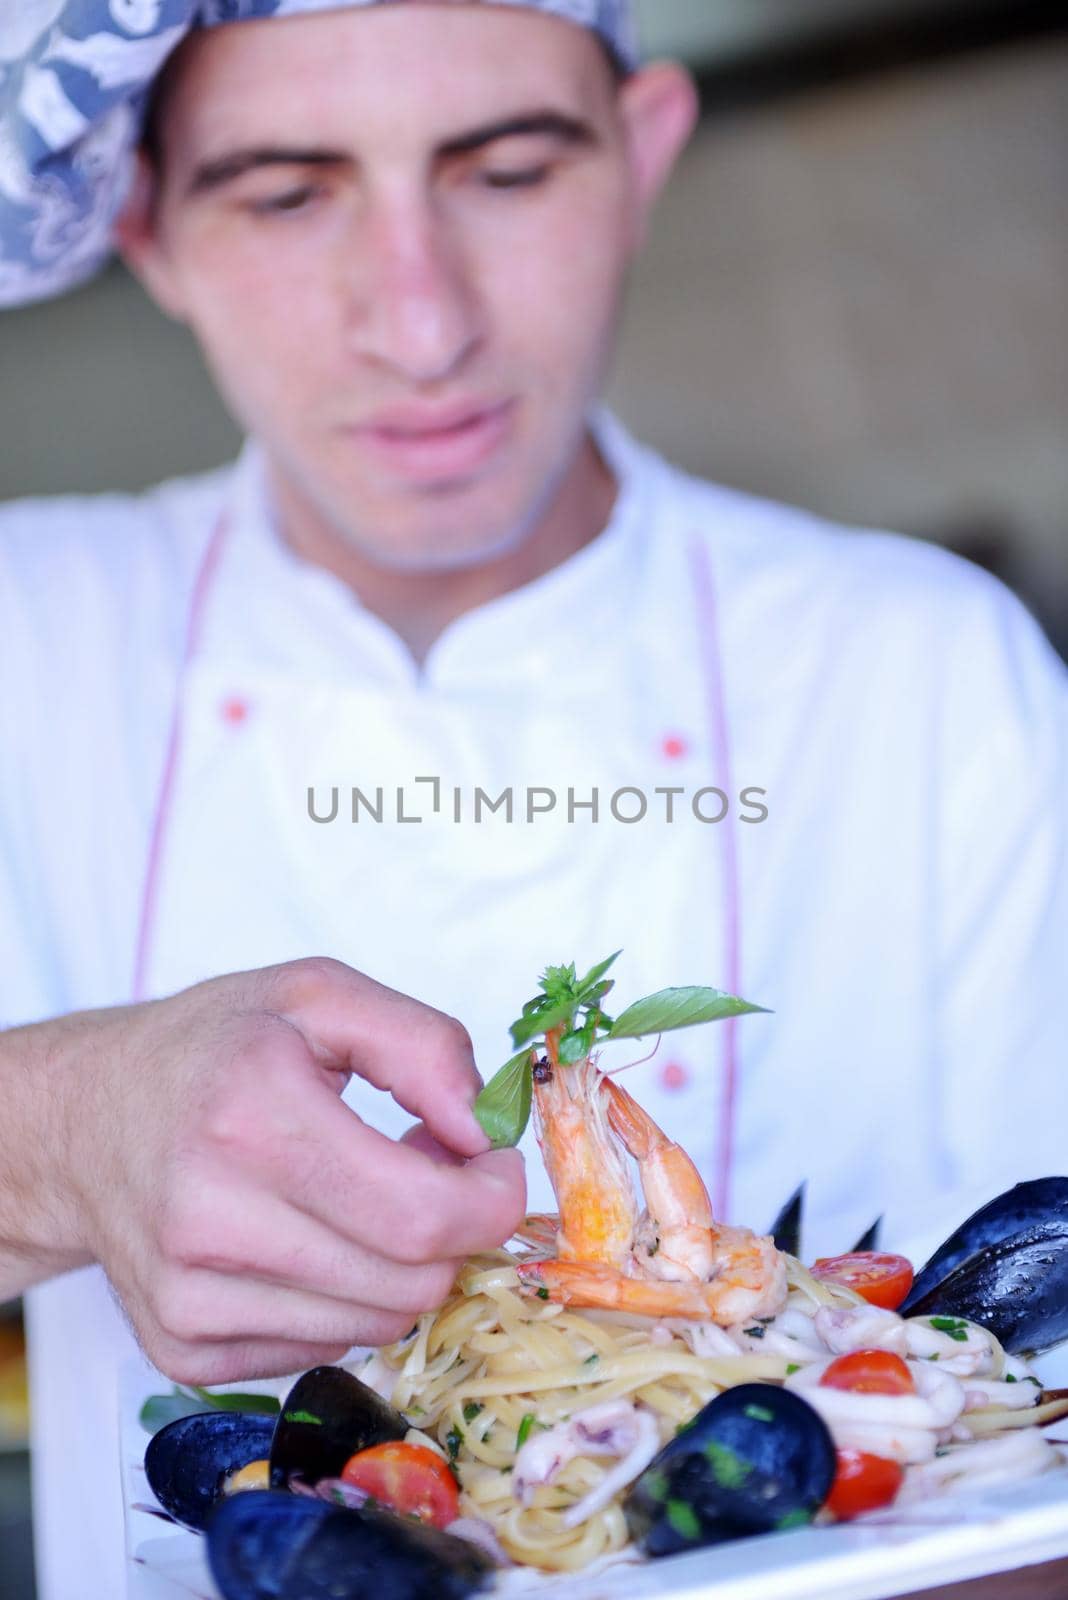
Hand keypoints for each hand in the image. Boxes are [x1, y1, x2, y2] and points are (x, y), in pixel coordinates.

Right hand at [0, 958, 524, 1381]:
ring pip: (377, 1324)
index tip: (491, 1167)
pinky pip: (322, 1351)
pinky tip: (307, 1241)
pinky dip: (341, 1301)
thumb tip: (485, 1133)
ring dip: (397, 1266)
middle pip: (411, 1281)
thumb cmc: (212, 1049)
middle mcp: (209, 1215)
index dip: (490, 1200)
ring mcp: (188, 1295)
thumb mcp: (319, 996)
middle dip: (450, 1231)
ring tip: (359, 1199)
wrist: (83, 1120)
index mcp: (252, 1114)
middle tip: (425, 1171)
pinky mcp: (179, 1348)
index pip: (423, 1216)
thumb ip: (424, 1046)